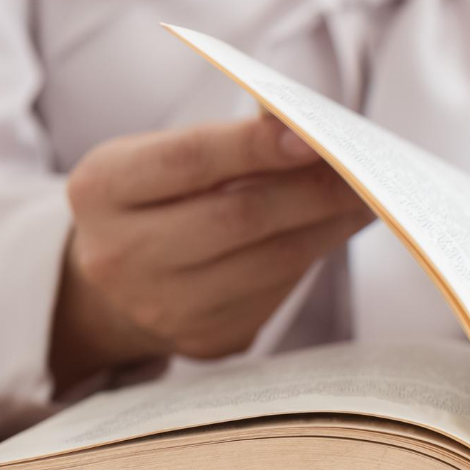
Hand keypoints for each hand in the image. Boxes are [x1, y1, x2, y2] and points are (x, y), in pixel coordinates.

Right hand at [51, 115, 371, 385]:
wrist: (116, 289)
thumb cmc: (158, 202)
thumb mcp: (163, 159)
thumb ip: (228, 144)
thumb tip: (311, 129)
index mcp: (101, 189)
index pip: (188, 161)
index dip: (254, 147)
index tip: (311, 135)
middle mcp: (120, 254)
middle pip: (239, 217)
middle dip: (313, 189)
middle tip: (367, 169)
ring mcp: (162, 306)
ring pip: (271, 261)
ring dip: (330, 224)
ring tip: (369, 196)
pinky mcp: (206, 340)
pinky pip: (278, 293)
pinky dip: (316, 256)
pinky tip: (339, 229)